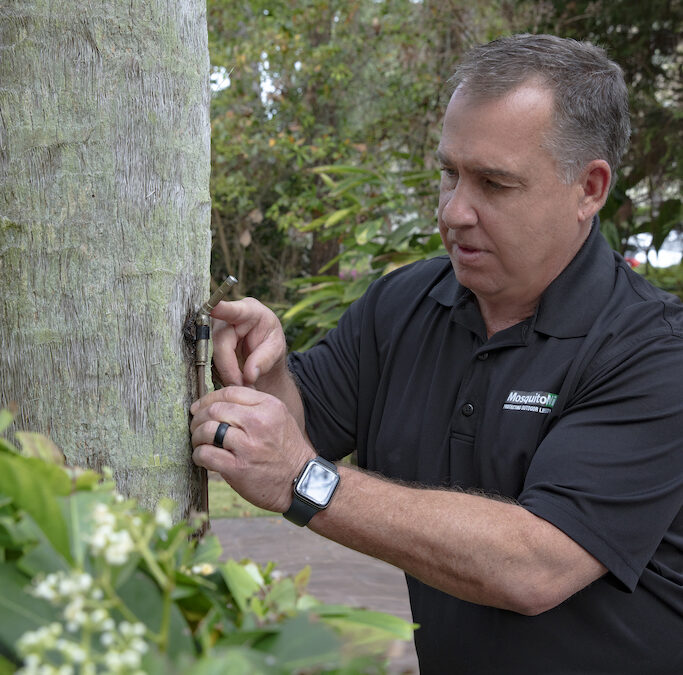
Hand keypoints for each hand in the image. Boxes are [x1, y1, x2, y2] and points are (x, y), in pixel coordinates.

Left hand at [190, 386, 314, 512]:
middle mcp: (258, 422)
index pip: (229, 392)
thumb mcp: (279, 418)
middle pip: (215, 409)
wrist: (301, 481)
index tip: (200, 407)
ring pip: (207, 430)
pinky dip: (198, 455)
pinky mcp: (238, 468)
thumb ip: (254, 405)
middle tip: (196, 426)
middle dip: (199, 417)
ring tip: (199, 442)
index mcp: (269, 406)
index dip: (209, 399)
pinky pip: (205, 454)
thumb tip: (219, 401)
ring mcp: (248, 446)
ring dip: (196, 436)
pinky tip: (202, 457)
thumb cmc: (286, 449)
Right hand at [210, 298, 286, 386]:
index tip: (213, 309)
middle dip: (228, 367)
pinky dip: (219, 372)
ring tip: (239, 383)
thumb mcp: (276, 350)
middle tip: (240, 384)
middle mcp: (227, 316)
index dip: (221, 309)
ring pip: (209, 352)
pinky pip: (206, 359)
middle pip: (219, 340)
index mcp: (249, 311)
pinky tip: (230, 378)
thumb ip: (265, 361)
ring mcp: (213, 327)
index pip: (234, 310)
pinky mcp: (206, 341)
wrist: (261, 352)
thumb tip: (249, 375)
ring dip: (223, 372)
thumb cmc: (270, 342)